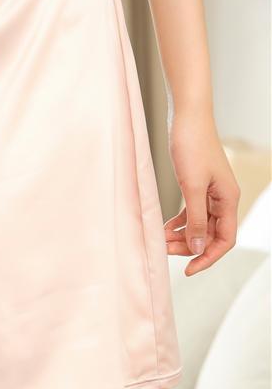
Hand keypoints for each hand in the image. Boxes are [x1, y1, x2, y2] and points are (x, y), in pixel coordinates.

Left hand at [164, 111, 239, 275]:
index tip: (188, 270)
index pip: (224, 240)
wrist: (187, 118)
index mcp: (228, 200)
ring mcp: (210, 192)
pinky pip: (191, 213)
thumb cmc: (192, 147)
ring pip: (199, 224)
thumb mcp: (192, 186)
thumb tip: (200, 248)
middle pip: (210, 235)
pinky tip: (164, 228)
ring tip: (159, 241)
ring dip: (181, 236)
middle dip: (189, 247)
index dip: (208, 258)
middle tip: (163, 251)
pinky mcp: (197, 186)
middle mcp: (223, 198)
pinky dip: (178, 222)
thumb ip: (197, 219)